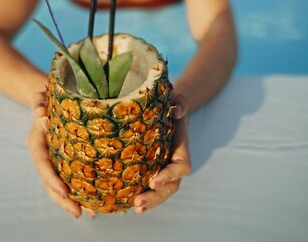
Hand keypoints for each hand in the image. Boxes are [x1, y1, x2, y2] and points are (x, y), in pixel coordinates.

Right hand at [26, 99, 96, 217]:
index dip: (51, 179)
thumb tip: (39, 111)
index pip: (42, 164)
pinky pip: (71, 178)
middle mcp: (45, 154)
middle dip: (63, 199)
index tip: (64, 192)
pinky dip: (81, 190)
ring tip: (90, 213)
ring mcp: (54, 159)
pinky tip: (96, 201)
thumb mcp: (40, 96)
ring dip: (73, 200)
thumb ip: (39, 101)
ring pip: (60, 185)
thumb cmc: (46, 96)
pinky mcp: (65, 160)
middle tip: (78, 212)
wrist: (48, 97)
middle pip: (50, 182)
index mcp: (37, 142)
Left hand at [133, 94, 190, 213]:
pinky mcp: (150, 171)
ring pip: (160, 191)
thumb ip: (182, 104)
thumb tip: (177, 111)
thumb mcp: (178, 100)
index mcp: (180, 150)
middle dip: (155, 197)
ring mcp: (162, 169)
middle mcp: (172, 163)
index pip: (180, 167)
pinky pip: (148, 187)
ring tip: (135, 208)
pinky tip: (125, 205)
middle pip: (170, 186)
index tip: (154, 181)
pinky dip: (139, 196)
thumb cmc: (172, 105)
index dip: (169, 175)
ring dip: (149, 201)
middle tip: (138, 203)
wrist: (167, 111)